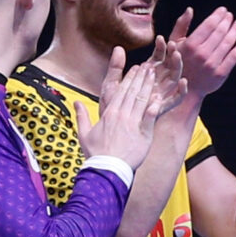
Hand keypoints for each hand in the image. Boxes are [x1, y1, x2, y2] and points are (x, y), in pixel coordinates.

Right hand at [81, 45, 183, 170]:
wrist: (107, 170)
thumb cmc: (96, 154)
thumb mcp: (84, 133)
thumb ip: (81, 115)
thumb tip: (76, 102)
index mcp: (109, 114)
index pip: (121, 91)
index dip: (129, 79)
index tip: (135, 69)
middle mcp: (122, 116)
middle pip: (133, 92)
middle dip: (141, 77)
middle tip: (148, 66)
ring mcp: (133, 125)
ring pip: (142, 101)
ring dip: (149, 86)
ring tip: (154, 75)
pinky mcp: (144, 135)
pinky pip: (150, 118)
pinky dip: (154, 107)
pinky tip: (159, 97)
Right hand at [165, 5, 235, 104]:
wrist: (186, 89)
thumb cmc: (179, 63)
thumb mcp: (174, 43)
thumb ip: (181, 25)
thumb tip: (190, 9)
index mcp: (190, 45)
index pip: (208, 25)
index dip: (218, 15)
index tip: (223, 10)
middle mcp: (201, 54)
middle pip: (220, 32)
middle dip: (227, 21)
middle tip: (231, 16)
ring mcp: (212, 64)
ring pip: (228, 43)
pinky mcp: (221, 73)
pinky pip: (234, 57)